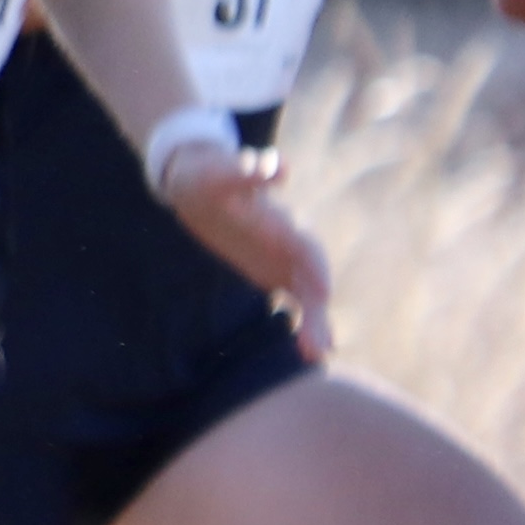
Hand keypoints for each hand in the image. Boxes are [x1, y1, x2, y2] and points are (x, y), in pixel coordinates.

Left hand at [164, 145, 340, 361]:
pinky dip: (303, 323)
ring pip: (308, 296)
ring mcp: (285, 260)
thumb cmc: (210, 175)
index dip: (315, 272)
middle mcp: (290, 243)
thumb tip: (279, 168)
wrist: (202, 184)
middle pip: (312, 280)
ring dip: (315, 325)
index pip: (306, 250)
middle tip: (321, 348)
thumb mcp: (223, 172)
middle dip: (318, 312)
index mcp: (282, 222)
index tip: (322, 297)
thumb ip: (249, 171)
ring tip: (318, 356)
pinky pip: (295, 301)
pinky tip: (310, 351)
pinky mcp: (274, 272)